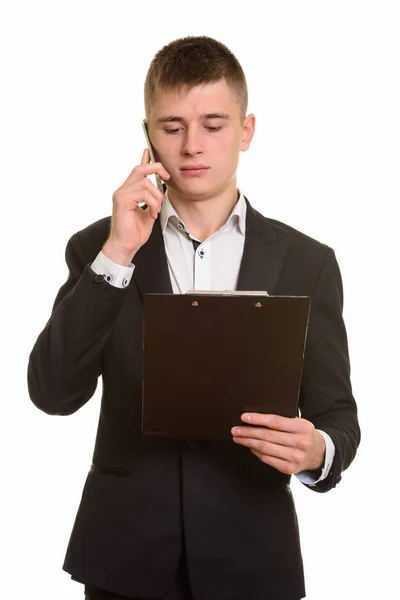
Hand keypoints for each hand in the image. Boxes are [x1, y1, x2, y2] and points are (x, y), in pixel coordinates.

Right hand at [103, 149, 169, 264]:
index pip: (137, 171)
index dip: (144, 160)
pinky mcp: (122, 200)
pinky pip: (142, 193)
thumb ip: (152, 201)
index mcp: (128, 192)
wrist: (126, 246)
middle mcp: (123, 190)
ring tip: (155, 209)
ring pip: (145, 183)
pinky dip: (151, 203)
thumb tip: (160, 192)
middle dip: (156, 169)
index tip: (149, 152)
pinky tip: (151, 212)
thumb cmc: (134, 233)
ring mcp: (121, 194)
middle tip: (166, 177)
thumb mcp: (148, 213)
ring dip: (156, 197)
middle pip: (140, 169)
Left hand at [231, 413, 325, 474]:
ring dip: (248, 442)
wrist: (318, 454)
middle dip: (248, 432)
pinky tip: (250, 447)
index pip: (275, 422)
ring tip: (238, 437)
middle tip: (235, 429)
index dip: (258, 419)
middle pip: (267, 436)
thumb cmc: (303, 434)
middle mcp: (300, 443)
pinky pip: (267, 459)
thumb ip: (282, 421)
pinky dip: (256, 452)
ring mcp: (295, 457)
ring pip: (265, 448)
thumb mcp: (299, 423)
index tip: (244, 417)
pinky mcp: (289, 469)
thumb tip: (255, 419)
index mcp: (302, 428)